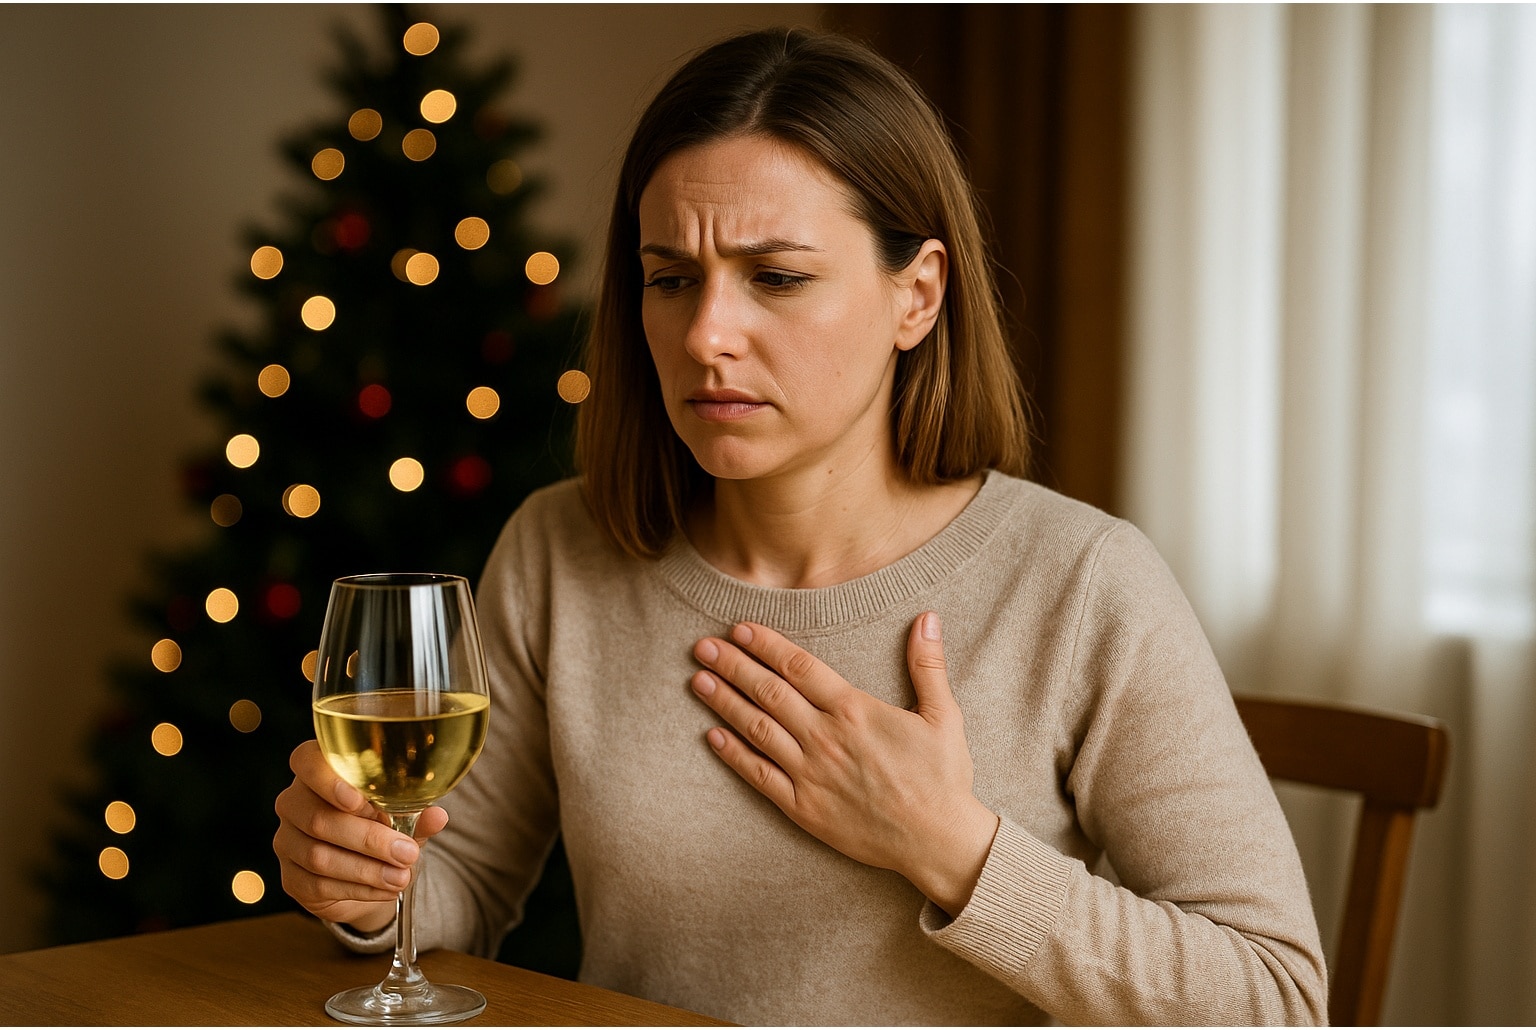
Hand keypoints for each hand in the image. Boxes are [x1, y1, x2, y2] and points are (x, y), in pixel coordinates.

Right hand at [273, 740, 448, 931]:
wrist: (361, 872)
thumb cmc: (379, 826)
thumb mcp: (401, 816)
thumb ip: (415, 813)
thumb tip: (438, 816)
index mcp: (317, 772)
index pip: (306, 761)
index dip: (328, 780)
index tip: (360, 800)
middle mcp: (294, 802)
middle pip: (318, 818)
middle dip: (368, 838)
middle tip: (406, 852)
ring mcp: (286, 841)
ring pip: (319, 855)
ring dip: (367, 869)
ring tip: (402, 876)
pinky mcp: (291, 878)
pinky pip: (319, 884)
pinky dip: (358, 888)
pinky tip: (385, 889)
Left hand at [691, 612, 999, 915]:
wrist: (938, 840)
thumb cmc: (943, 777)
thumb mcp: (944, 715)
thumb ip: (928, 665)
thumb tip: (927, 617)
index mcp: (855, 710)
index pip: (800, 667)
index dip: (766, 645)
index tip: (739, 628)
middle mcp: (826, 738)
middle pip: (769, 692)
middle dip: (733, 666)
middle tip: (702, 646)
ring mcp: (811, 774)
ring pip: (758, 729)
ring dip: (725, 703)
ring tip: (698, 680)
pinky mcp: (804, 808)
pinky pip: (760, 776)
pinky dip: (734, 755)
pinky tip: (712, 736)